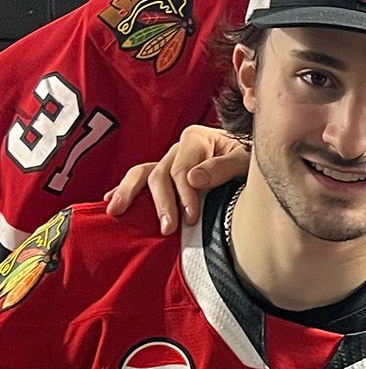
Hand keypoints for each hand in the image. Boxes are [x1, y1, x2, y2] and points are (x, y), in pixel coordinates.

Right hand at [105, 126, 248, 232]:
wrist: (251, 161)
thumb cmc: (248, 161)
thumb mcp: (244, 161)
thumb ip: (222, 168)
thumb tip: (192, 179)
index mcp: (196, 139)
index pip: (181, 169)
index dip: (184, 195)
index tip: (191, 218)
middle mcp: (178, 148)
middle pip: (159, 174)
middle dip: (162, 202)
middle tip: (167, 229)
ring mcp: (168, 161)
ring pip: (142, 174)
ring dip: (129, 193)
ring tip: (117, 211)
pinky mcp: (163, 174)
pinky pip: (139, 179)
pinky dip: (124, 190)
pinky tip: (110, 203)